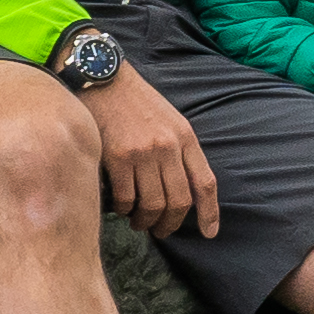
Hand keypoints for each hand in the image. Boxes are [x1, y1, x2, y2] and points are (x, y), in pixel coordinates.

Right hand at [91, 64, 220, 239]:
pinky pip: (125, 198)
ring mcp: (143, 153)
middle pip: (179, 201)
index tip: (210, 233)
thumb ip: (178, 150)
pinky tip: (119, 207)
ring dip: (145, 221)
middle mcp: (168, 147)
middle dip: (171, 223)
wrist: (103, 79)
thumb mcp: (169, 120)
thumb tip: (181, 188)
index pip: (205, 183)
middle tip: (160, 230)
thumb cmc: (135, 102)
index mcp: (185, 138)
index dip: (210, 212)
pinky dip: (123, 210)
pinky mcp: (116, 157)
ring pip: (152, 205)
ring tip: (138, 222)